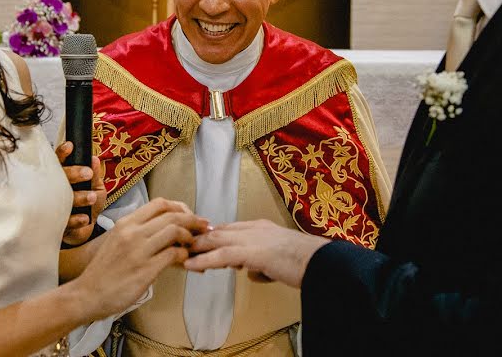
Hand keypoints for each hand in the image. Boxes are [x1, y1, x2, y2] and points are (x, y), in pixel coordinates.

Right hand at [57, 142, 106, 245]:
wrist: (86, 230)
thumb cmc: (89, 204)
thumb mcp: (97, 187)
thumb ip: (95, 175)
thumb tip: (94, 159)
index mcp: (64, 177)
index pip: (58, 161)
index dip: (62, 153)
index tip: (70, 147)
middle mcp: (56, 189)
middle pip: (57, 177)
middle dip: (72, 173)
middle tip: (87, 173)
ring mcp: (54, 206)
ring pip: (60, 198)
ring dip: (78, 196)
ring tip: (91, 197)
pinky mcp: (56, 224)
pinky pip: (64, 220)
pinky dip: (76, 218)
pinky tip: (84, 217)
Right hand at [74, 198, 208, 320]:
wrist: (87, 294)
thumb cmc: (104, 271)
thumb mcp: (117, 242)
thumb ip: (140, 232)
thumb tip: (166, 229)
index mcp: (125, 223)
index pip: (159, 203)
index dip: (180, 207)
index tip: (189, 215)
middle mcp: (132, 232)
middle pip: (172, 215)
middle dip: (193, 220)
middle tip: (204, 227)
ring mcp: (139, 250)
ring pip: (175, 230)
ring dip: (190, 237)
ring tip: (193, 245)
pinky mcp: (145, 269)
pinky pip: (174, 254)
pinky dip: (184, 255)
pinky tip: (184, 260)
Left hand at [183, 219, 330, 288]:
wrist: (322, 263)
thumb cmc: (307, 264)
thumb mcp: (280, 262)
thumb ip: (263, 266)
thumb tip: (252, 274)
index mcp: (261, 228)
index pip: (229, 229)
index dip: (210, 236)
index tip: (196, 242)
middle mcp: (254, 229)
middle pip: (218, 231)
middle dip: (198, 239)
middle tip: (181, 246)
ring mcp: (253, 239)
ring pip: (215, 240)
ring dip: (196, 248)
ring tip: (179, 254)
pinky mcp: (252, 253)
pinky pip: (221, 256)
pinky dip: (203, 259)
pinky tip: (190, 266)